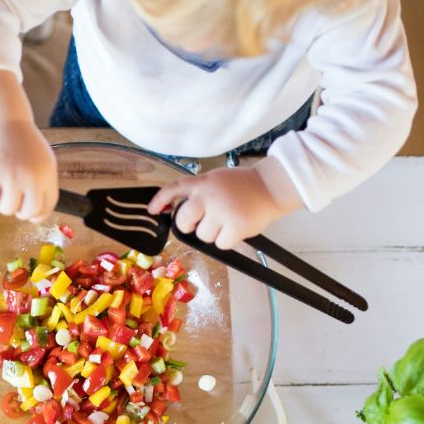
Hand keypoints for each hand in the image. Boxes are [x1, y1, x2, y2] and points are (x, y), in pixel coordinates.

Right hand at [0, 119, 58, 220]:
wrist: (2, 120)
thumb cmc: (19, 141)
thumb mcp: (41, 160)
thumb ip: (40, 183)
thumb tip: (35, 212)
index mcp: (47, 174)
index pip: (48, 206)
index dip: (38, 215)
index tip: (30, 215)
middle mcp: (32, 177)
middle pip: (28, 212)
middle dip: (19, 210)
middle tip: (11, 199)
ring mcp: (12, 177)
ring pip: (7, 209)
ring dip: (0, 201)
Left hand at [147, 166, 300, 249]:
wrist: (271, 188)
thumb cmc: (243, 186)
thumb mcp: (216, 179)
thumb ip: (198, 192)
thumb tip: (177, 211)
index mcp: (203, 182)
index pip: (174, 188)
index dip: (160, 200)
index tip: (151, 210)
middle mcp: (209, 196)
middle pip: (183, 221)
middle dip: (189, 226)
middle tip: (203, 222)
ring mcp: (222, 212)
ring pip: (202, 236)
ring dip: (213, 233)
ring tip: (227, 221)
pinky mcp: (235, 227)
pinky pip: (220, 244)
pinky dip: (227, 241)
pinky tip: (236, 229)